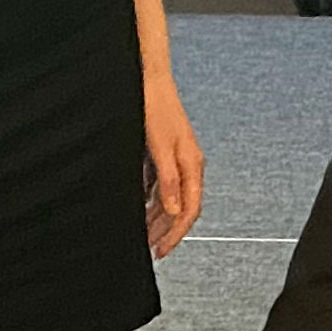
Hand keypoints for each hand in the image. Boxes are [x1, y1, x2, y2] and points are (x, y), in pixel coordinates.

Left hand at [142, 77, 203, 255]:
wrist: (147, 80)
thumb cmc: (155, 108)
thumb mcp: (160, 147)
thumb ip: (168, 180)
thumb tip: (175, 210)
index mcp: (192, 164)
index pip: (189, 210)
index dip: (176, 234)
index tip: (162, 250)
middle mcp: (188, 165)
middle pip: (181, 208)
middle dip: (166, 230)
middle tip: (150, 248)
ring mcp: (177, 160)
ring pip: (170, 199)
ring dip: (157, 218)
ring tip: (143, 234)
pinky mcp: (164, 154)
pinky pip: (161, 186)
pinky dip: (151, 201)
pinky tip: (139, 208)